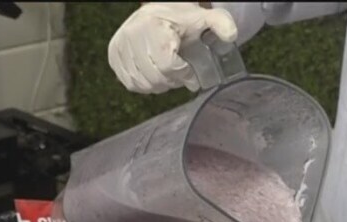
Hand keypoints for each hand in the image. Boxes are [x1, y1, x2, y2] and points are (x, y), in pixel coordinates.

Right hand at [107, 2, 237, 93]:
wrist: (158, 11)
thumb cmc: (182, 17)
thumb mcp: (204, 18)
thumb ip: (220, 24)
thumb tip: (232, 36)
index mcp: (153, 25)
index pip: (168, 64)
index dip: (183, 75)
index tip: (192, 75)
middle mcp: (132, 34)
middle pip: (155, 77)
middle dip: (173, 81)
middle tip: (181, 75)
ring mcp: (120, 45)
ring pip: (143, 83)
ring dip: (159, 85)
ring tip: (169, 74)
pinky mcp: (114, 55)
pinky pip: (130, 83)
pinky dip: (144, 85)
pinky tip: (155, 76)